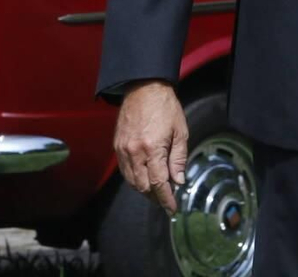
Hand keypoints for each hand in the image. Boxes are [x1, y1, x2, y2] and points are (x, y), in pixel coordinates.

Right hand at [114, 81, 188, 215]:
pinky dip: (134, 179)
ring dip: (144, 190)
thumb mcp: (180, 131)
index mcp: (153, 149)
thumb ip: (178, 159)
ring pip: (132, 181)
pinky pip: (124, 171)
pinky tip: (144, 178)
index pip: (159, 183)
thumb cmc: (166, 107)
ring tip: (157, 192)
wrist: (144, 87)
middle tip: (166, 200)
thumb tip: (178, 181)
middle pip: (143, 186)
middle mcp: (135, 152)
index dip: (166, 199)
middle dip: (156, 197)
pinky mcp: (117, 146)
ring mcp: (123, 150)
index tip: (172, 209)